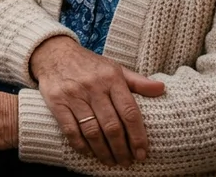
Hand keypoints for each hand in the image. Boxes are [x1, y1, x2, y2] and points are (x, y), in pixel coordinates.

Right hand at [30, 36, 165, 166]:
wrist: (54, 52)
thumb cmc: (89, 64)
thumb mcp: (115, 68)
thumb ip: (137, 82)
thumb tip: (162, 89)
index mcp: (112, 78)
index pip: (129, 112)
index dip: (138, 136)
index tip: (142, 153)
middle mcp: (94, 87)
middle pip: (112, 126)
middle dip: (122, 149)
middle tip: (127, 162)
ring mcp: (74, 95)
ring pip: (92, 131)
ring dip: (103, 151)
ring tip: (111, 161)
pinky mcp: (57, 102)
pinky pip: (71, 130)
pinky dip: (81, 145)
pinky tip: (90, 153)